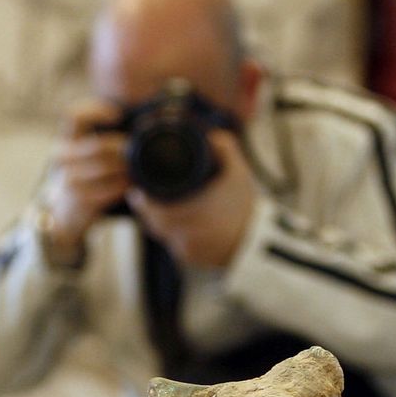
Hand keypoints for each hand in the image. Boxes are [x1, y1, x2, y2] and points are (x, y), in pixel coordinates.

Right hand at [42, 100, 128, 260]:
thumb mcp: (92, 148)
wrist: (68, 207)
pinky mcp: (77, 196)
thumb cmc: (89, 169)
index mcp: (68, 135)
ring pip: (104, 168)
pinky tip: (131, 183)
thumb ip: (110, 132)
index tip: (117, 115)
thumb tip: (150, 117)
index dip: (95, 112)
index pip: (74, 115)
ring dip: (125, 168)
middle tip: (137, 149)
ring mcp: (68, 176)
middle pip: (97, 146)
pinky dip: (121, 185)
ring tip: (139, 167)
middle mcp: (63, 154)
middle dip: (122, 148)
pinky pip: (105, 188)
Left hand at [128, 130, 258, 270]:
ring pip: (161, 235)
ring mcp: (187, 250)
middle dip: (147, 209)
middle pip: (153, 223)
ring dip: (157, 222)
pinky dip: (172, 235)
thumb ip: (225, 149)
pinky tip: (176, 225)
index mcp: (193, 211)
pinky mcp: (190, 260)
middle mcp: (187, 234)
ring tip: (156, 208)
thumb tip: (211, 136)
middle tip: (142, 196)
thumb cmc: (246, 209)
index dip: (142, 200)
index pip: (153, 209)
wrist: (258, 244)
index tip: (138, 189)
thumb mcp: (239, 173)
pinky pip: (172, 247)